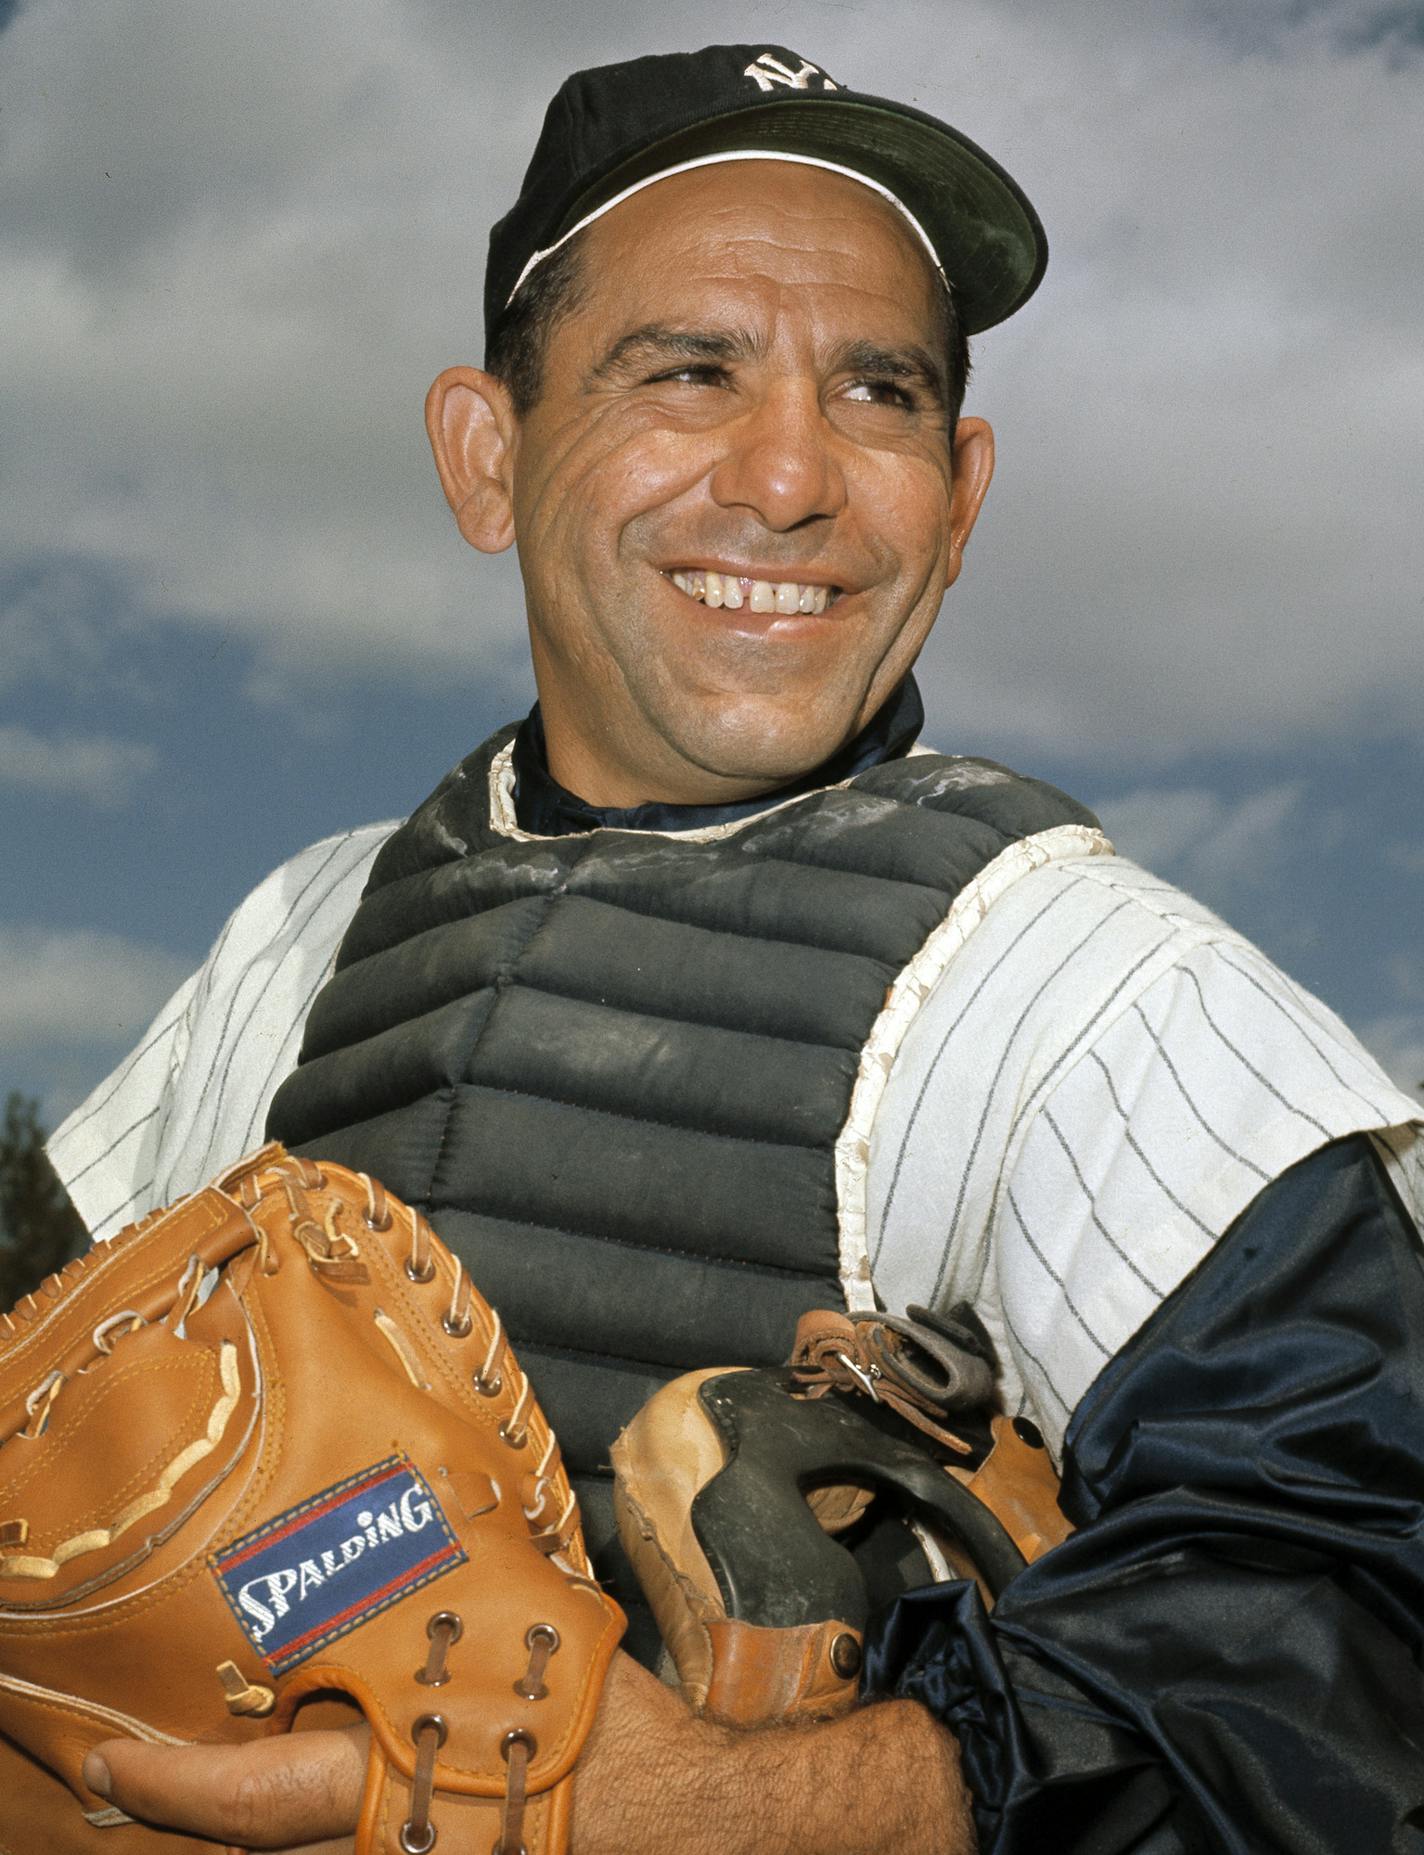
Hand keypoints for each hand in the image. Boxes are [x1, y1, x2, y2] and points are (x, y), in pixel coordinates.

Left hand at [84, 1654, 972, 1853]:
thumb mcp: (528, 1633)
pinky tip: (327, 1764)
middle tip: (126, 1758)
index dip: (166, 1783)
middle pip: (256, 1838)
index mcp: (391, 1782)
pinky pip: (351, 1847)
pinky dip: (315, 1815)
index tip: (106, 1758)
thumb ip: (453, 1589)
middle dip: (191, 1798)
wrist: (685, 1816)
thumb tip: (405, 1508)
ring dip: (253, 1806)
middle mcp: (383, 1839)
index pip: (247, 1799)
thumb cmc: (606, 1723)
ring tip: (215, 1751)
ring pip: (298, 1849)